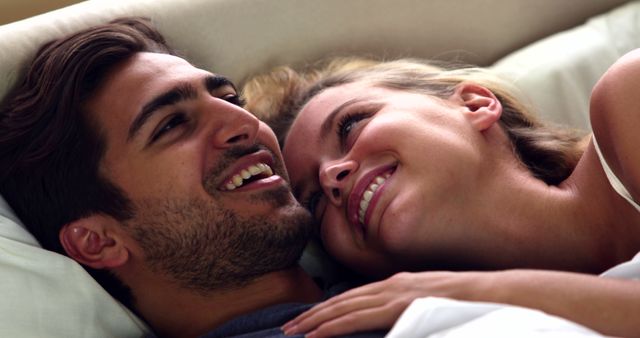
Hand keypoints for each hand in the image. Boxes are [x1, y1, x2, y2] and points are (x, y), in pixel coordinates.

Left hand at [282, 271, 485, 336]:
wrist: (495, 294)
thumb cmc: (468, 302)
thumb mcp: (433, 303)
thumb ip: (410, 310)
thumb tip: (397, 321)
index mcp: (398, 283)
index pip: (355, 296)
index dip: (329, 307)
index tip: (308, 318)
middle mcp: (392, 284)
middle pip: (343, 299)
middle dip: (314, 313)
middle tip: (289, 326)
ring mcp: (396, 293)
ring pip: (345, 307)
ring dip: (316, 319)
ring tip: (293, 330)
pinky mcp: (401, 306)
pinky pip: (360, 317)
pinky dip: (335, 325)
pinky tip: (317, 334)